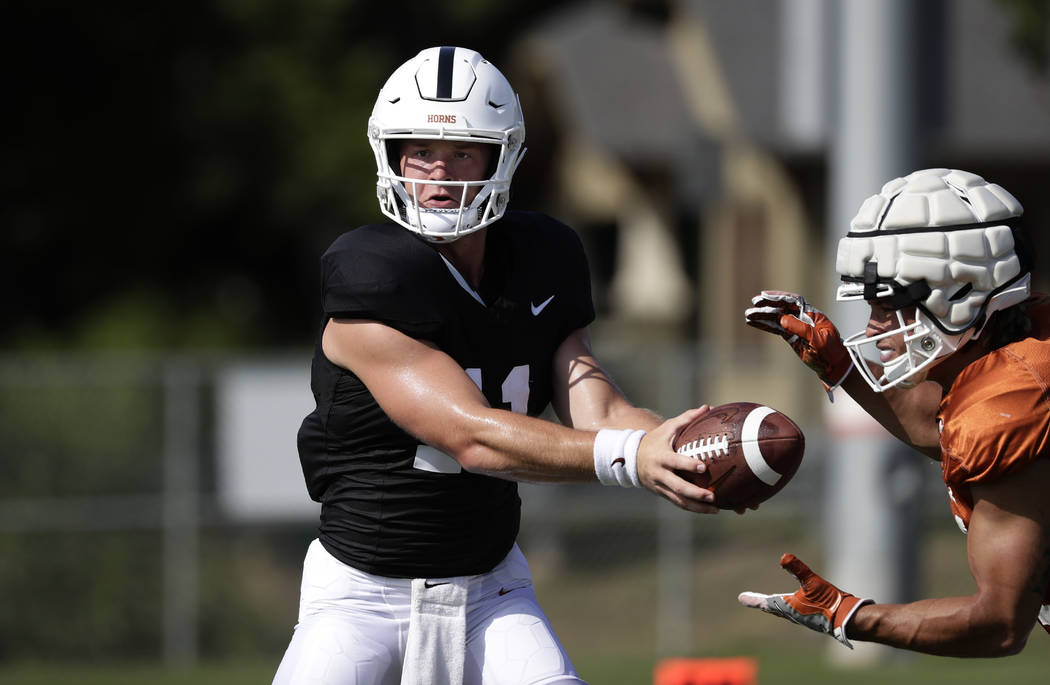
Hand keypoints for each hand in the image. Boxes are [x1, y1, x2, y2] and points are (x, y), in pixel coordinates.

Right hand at [637, 406, 719, 515]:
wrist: (631, 459)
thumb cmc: (655, 440)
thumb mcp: (667, 427)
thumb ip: (686, 418)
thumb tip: (708, 407)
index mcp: (662, 456)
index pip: (675, 461)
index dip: (688, 464)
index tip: (703, 467)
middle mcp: (660, 474)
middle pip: (677, 487)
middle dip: (695, 493)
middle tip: (712, 496)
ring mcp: (660, 486)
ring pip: (678, 500)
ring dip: (697, 507)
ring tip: (715, 509)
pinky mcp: (662, 494)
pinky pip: (678, 504)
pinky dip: (693, 508)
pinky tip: (708, 510)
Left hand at [738, 553, 872, 648]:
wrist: (849, 620)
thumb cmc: (829, 601)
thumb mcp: (813, 581)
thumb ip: (798, 569)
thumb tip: (783, 556)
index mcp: (788, 607)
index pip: (766, 602)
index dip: (753, 599)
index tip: (740, 598)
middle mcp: (792, 615)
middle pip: (772, 608)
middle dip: (761, 603)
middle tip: (749, 600)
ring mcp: (803, 618)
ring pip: (784, 612)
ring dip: (774, 607)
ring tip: (768, 604)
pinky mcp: (813, 618)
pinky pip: (795, 613)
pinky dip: (788, 608)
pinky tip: (794, 607)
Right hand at [745, 291, 852, 388]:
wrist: (834, 365)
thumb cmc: (831, 350)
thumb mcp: (818, 338)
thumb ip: (800, 328)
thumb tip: (782, 319)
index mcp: (811, 314)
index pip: (793, 301)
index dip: (779, 296)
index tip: (766, 295)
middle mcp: (802, 318)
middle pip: (782, 308)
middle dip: (768, 305)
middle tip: (755, 303)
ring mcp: (795, 327)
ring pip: (776, 318)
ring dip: (763, 316)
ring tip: (748, 314)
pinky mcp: (790, 337)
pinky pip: (776, 329)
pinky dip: (765, 326)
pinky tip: (754, 323)